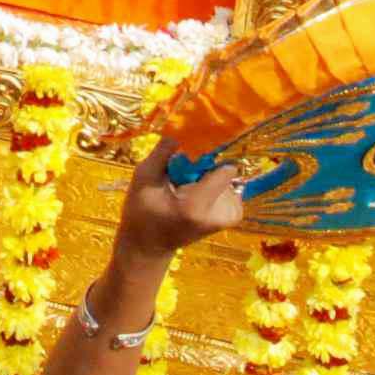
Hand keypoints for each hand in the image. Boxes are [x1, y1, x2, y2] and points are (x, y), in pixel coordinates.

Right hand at [114, 139, 245, 263]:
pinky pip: (230, 186)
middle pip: (225, 171)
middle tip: (181, 176)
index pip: (225, 169)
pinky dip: (215, 186)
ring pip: (227, 177)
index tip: (192, 153)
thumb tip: (182, 127)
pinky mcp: (233, 216)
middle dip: (206, 166)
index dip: (211, 155)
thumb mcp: (143, 179)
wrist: (149, 247)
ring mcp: (229, 217)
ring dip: (208, 176)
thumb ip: (163, 153)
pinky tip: (196, 195)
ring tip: (185, 188)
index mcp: (196, 206)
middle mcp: (219, 214)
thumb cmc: (141, 213)